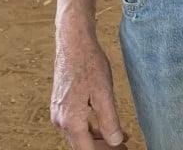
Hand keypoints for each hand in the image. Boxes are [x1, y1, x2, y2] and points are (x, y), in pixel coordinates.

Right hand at [51, 32, 128, 148]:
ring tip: (120, 139)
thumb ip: (109, 121)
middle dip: (103, 148)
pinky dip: (91, 128)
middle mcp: (61, 121)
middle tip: (124, 146)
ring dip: (98, 139)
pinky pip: (75, 124)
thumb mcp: (104, 94)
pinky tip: (106, 124)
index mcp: (71, 121)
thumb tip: (116, 141)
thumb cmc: (89, 64)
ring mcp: (59, 113)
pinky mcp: (61, 105)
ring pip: (79, 135)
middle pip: (82, 146)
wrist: (73, 43)